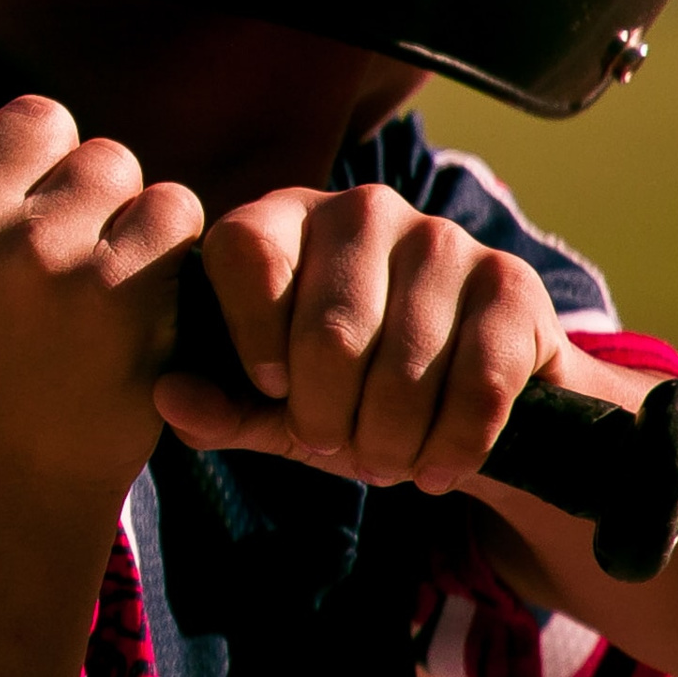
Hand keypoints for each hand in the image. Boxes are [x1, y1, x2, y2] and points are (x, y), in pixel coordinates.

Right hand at [0, 72, 204, 496]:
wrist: (13, 471)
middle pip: (40, 117)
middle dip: (52, 172)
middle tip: (37, 255)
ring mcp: (43, 258)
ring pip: (111, 160)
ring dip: (112, 210)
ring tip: (82, 281)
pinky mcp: (124, 290)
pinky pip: (169, 207)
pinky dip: (161, 246)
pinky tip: (129, 297)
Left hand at [160, 184, 566, 491]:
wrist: (466, 399)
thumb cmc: (344, 391)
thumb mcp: (271, 406)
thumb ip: (218, 404)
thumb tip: (167, 398)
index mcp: (282, 220)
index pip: (245, 251)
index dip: (252, 336)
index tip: (271, 390)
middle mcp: (360, 210)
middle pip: (329, 330)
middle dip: (328, 417)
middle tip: (336, 446)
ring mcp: (441, 237)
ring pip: (404, 366)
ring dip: (390, 442)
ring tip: (384, 459)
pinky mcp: (510, 282)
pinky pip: (477, 385)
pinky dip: (452, 447)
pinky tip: (436, 466)